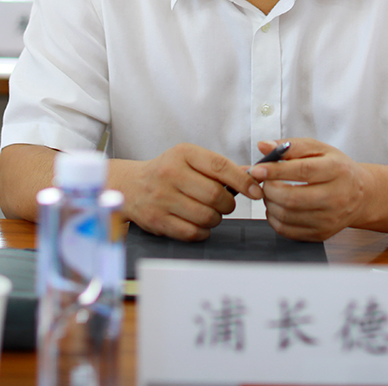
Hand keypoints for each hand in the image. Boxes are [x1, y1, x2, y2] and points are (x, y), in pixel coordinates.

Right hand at [115, 144, 261, 241]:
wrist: (131, 186)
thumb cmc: (166, 171)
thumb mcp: (189, 159)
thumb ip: (218, 167)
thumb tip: (251, 176)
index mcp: (183, 154)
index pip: (220, 166)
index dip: (243, 181)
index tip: (255, 191)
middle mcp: (171, 174)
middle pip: (215, 195)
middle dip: (228, 203)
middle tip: (225, 204)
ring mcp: (162, 198)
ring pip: (206, 216)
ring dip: (216, 218)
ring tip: (210, 212)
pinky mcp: (158, 220)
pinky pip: (192, 232)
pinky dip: (203, 231)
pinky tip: (199, 223)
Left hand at [249, 138, 369, 241]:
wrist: (361, 195)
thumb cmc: (337, 168)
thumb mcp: (319, 149)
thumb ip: (291, 146)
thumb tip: (264, 145)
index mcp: (336, 170)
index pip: (302, 171)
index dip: (276, 171)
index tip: (256, 169)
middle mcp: (335, 197)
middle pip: (293, 198)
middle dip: (270, 189)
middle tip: (264, 181)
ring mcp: (329, 219)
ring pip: (288, 216)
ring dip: (270, 203)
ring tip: (271, 192)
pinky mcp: (322, 234)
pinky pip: (289, 230)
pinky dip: (275, 219)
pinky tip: (277, 206)